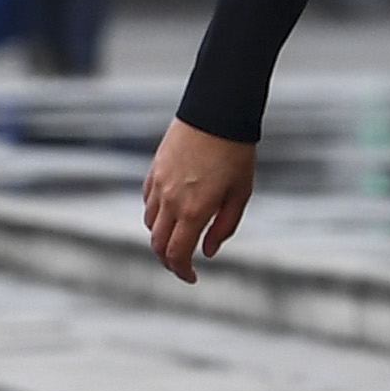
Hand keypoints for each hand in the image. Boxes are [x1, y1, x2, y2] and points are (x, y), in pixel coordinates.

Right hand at [140, 118, 256, 283]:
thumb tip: (208, 251)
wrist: (217, 113)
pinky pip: (148, 201)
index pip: (177, 254)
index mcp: (194, 211)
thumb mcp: (240, 194)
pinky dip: (156, 214)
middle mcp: (171, 201)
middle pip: (158, 244)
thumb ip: (224, 227)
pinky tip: (171, 211)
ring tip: (180, 237)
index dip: (182, 272)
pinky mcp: (154, 170)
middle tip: (184, 264)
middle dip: (169, 260)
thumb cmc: (236, 153)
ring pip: (151, 223)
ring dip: (162, 237)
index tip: (192, 277)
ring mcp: (159, 185)